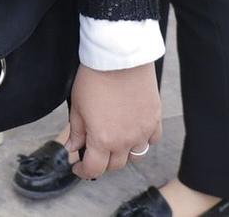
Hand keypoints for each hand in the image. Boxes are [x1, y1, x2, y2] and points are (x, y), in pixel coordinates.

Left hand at [65, 64, 162, 180]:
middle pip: (115, 165)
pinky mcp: (155, 119)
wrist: (119, 56)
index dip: (83, 171)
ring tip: (115, 144)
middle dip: (102, 162)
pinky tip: (134, 132)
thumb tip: (73, 147)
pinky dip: (144, 141)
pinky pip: (152, 140)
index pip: (94, 169)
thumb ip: (76, 130)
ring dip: (124, 154)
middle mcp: (125, 140)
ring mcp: (142, 131)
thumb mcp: (77, 105)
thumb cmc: (95, 77)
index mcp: (102, 139)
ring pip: (135, 156)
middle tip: (94, 153)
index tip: (78, 167)